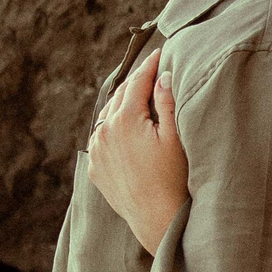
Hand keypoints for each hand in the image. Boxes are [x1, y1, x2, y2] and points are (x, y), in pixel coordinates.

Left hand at [86, 47, 187, 253]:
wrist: (156, 218)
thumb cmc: (173, 178)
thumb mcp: (175, 136)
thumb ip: (166, 101)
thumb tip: (162, 75)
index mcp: (125, 118)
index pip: (137, 81)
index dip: (150, 65)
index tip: (160, 52)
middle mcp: (104, 131)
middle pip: (120, 96)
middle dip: (135, 83)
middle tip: (150, 71)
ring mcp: (97, 150)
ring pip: (108, 116)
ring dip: (122, 104)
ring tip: (137, 97)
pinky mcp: (95, 168)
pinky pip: (102, 138)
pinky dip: (113, 128)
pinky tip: (126, 129)